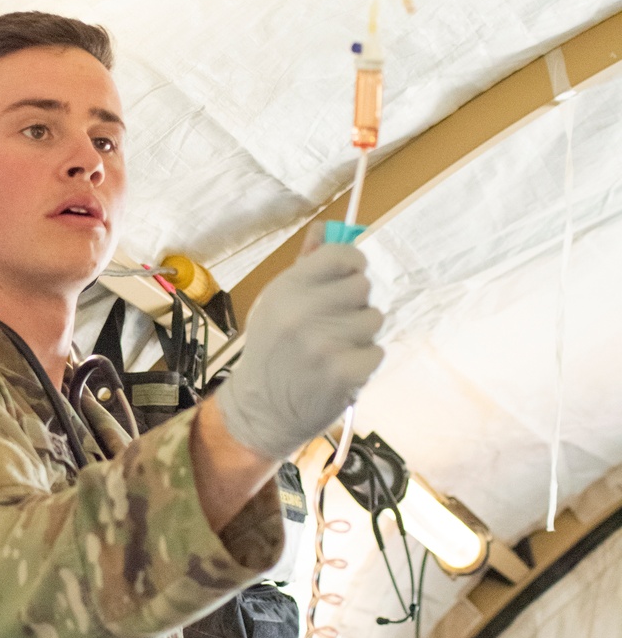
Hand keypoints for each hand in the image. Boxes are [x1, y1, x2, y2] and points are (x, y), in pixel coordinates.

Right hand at [214, 242, 383, 461]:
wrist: (261, 411)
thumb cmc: (272, 353)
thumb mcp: (276, 304)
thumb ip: (304, 266)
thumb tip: (326, 227)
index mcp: (287, 288)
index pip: (343, 255)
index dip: (353, 265)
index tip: (348, 278)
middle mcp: (303, 311)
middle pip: (363, 287)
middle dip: (355, 305)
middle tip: (334, 325)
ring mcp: (323, 343)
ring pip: (373, 320)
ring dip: (361, 335)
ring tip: (335, 350)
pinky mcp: (342, 373)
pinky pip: (376, 352)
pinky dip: (364, 363)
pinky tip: (341, 371)